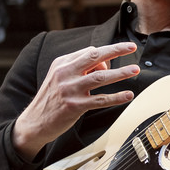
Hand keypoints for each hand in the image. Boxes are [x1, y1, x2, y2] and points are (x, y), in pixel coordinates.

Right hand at [12, 42, 140, 159]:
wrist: (34, 122)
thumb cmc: (52, 99)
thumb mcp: (60, 78)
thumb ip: (79, 69)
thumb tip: (104, 65)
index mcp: (62, 63)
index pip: (88, 52)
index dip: (104, 54)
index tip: (114, 60)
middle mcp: (65, 73)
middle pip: (95, 56)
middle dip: (116, 50)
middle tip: (131, 47)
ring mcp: (70, 89)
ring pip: (101, 77)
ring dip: (121, 73)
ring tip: (135, 70)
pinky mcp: (75, 106)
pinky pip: (101, 100)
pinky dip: (117, 97)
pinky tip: (128, 95)